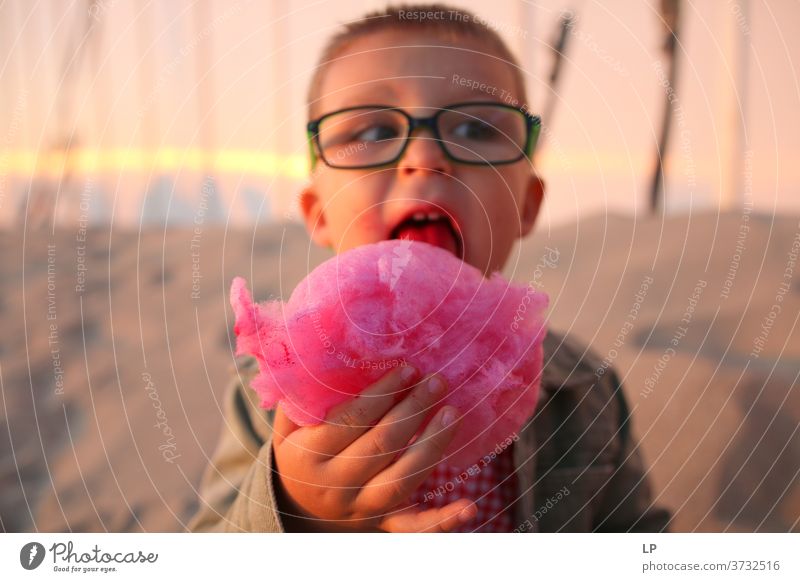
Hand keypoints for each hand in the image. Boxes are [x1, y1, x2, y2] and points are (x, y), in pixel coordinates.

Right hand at [271, 366, 476, 531]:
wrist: (297, 503)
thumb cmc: (300, 445)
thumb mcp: (290, 421)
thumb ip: (305, 393)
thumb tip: (327, 350)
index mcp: (307, 456)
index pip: (350, 421)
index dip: (382, 394)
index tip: (408, 368)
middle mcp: (332, 486)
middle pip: (380, 446)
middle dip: (412, 410)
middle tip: (437, 381)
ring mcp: (358, 508)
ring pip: (400, 481)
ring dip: (431, 446)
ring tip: (453, 413)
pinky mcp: (381, 523)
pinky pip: (412, 528)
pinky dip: (441, 521)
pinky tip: (469, 507)